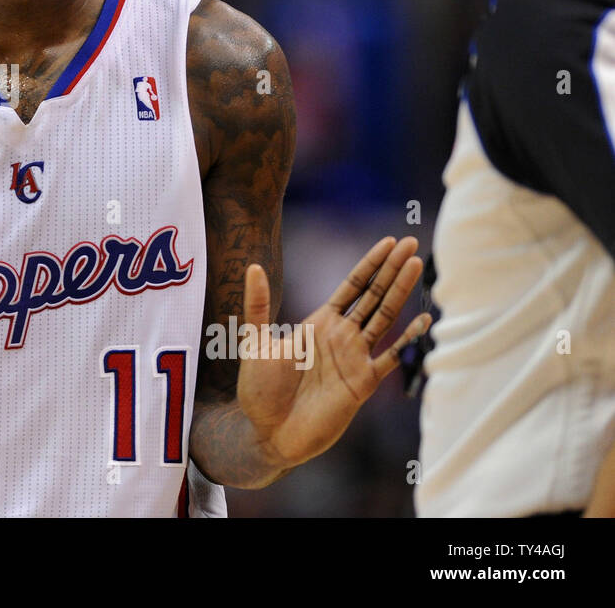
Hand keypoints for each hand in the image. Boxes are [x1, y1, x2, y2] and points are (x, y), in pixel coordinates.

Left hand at [237, 236, 430, 470]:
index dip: (371, 264)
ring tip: (417, 266)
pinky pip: (390, 357)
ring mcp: (355, 358)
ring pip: (385, 318)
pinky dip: (406, 339)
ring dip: (401, 292)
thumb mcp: (255, 341)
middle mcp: (341, 336)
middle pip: (374, 295)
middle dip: (392, 269)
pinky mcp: (363, 383)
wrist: (267, 433)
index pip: (352, 286)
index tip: (389, 242)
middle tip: (412, 242)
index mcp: (318, 323)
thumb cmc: (258, 390)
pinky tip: (423, 320)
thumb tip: (253, 266)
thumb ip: (256, 305)